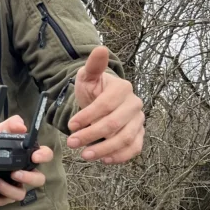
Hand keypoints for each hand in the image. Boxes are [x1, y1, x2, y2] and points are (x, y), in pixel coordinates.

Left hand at [0, 114, 52, 206]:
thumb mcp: (0, 132)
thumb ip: (10, 125)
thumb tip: (20, 127)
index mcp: (28, 156)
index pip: (45, 155)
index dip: (43, 156)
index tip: (35, 157)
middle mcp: (25, 173)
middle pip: (38, 180)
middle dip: (28, 178)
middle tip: (15, 173)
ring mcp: (14, 187)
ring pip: (19, 194)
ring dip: (6, 188)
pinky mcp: (1, 197)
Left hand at [68, 46, 143, 163]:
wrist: (100, 102)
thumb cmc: (92, 89)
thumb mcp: (87, 77)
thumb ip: (93, 65)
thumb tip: (100, 49)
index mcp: (122, 88)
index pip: (106, 105)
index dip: (88, 116)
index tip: (70, 125)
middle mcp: (134, 104)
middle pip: (114, 124)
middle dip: (91, 135)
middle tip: (72, 143)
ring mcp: (139, 121)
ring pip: (125, 138)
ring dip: (104, 149)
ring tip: (85, 155)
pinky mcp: (139, 135)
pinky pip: (135, 149)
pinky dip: (121, 156)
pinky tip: (104, 160)